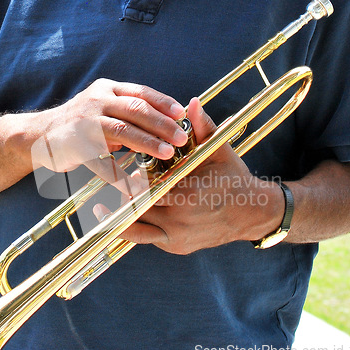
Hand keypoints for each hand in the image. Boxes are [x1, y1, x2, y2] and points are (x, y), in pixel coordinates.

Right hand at [28, 78, 187, 191]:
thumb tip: (167, 121)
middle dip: (161, 123)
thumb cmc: (81, 123)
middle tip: (181, 137)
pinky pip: (102, 162)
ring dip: (147, 142)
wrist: (38, 134)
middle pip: (135, 109)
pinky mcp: (75, 145)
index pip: (141, 92)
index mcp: (107, 90)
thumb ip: (129, 111)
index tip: (182, 114)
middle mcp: (96, 101)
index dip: (163, 102)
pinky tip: (135, 184)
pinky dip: (119, 175)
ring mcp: (85, 122)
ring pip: (121, 130)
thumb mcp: (103, 107)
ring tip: (167, 153)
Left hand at [95, 98, 283, 253]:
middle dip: (121, 195)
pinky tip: (115, 220)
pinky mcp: (175, 247)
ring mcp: (176, 237)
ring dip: (117, 217)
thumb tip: (191, 102)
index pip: (148, 184)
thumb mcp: (219, 151)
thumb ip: (203, 127)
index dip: (129, 178)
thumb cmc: (233, 178)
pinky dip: (130, 230)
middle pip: (138, 206)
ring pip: (136, 228)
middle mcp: (179, 218)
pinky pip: (145, 240)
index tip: (114, 170)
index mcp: (187, 191)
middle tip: (101, 186)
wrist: (251, 213)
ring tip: (98, 208)